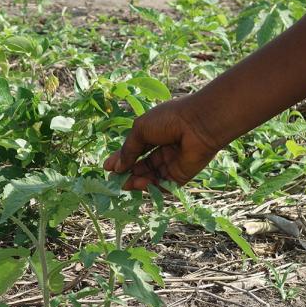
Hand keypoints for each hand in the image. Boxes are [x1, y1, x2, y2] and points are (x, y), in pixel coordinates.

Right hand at [103, 95, 220, 190]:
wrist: (198, 124)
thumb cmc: (169, 119)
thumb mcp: (141, 129)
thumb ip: (129, 149)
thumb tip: (116, 167)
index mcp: (155, 134)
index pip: (135, 150)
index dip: (121, 159)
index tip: (107, 168)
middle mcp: (163, 149)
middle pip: (142, 166)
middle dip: (127, 173)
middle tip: (114, 180)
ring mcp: (172, 163)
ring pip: (151, 177)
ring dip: (137, 181)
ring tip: (127, 183)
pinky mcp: (181, 176)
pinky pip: (164, 185)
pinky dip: (151, 186)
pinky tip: (141, 183)